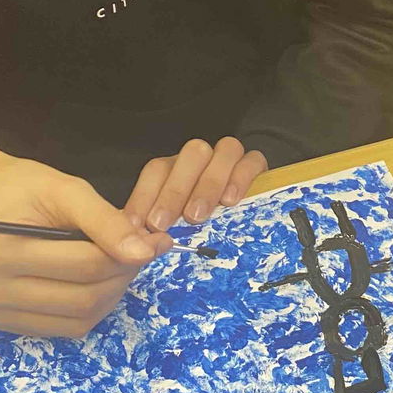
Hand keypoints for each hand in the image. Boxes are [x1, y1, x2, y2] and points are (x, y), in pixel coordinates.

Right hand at [0, 142, 168, 337]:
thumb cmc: (16, 186)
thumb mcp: (62, 188)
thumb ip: (104, 220)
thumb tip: (146, 252)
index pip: (85, 265)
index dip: (129, 254)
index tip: (157, 240)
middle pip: (83, 297)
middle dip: (123, 276)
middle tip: (144, 252)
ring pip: (76, 320)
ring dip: (110, 296)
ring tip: (121, 266)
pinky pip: (59, 328)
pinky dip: (87, 309)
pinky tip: (96, 283)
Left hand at [125, 137, 266, 232]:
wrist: (244, 243)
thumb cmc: (195, 239)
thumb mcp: (167, 237)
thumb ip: (149, 235)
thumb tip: (136, 242)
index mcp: (176, 173)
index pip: (158, 170)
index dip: (145, 196)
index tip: (139, 225)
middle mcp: (202, 163)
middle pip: (191, 155)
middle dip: (175, 191)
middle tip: (163, 225)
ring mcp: (231, 162)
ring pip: (224, 150)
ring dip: (208, 183)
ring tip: (197, 216)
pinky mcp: (256, 169)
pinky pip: (253, 160)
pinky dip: (241, 178)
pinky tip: (230, 201)